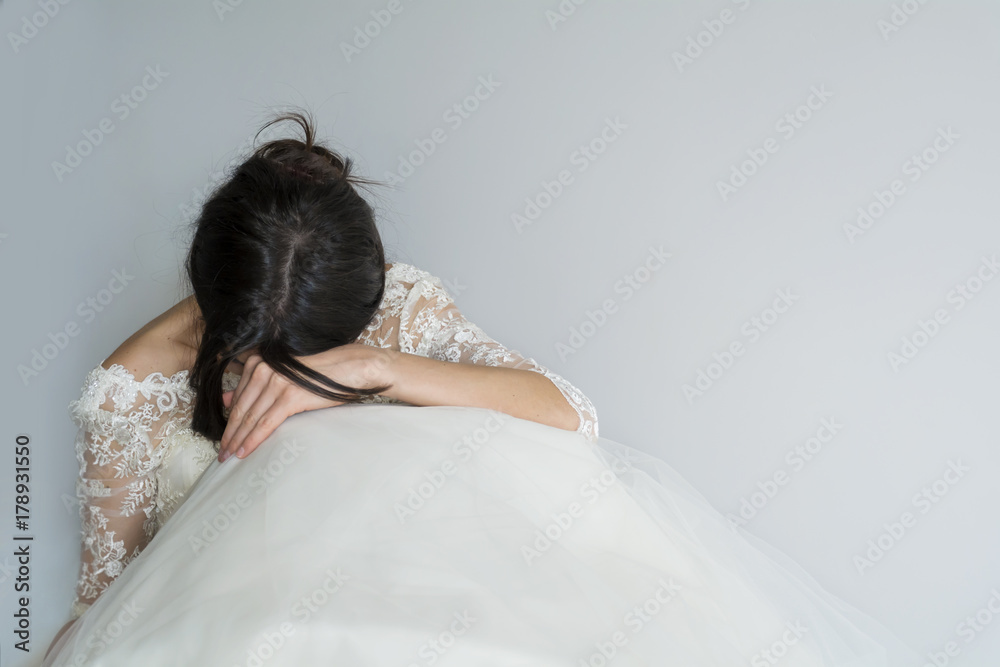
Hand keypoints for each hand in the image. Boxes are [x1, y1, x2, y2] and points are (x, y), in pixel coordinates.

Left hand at [217, 343, 394, 461]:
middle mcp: (264, 370)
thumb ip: (254, 386)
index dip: (229, 420)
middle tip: (221, 453)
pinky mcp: (289, 396)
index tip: (224, 438)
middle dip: (230, 434)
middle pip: (242, 409)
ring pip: (250, 418)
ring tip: (230, 456)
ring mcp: (276, 382)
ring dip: (238, 440)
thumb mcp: (282, 377)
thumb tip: (226, 399)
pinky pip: (266, 423)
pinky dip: (253, 440)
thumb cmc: (319, 374)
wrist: (349, 369)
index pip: (239, 398)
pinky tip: (245, 451)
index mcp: (260, 363)